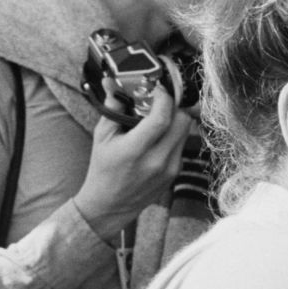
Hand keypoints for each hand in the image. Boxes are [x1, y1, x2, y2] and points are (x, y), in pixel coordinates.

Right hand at [73, 84, 191, 242]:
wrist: (110, 205)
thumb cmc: (103, 169)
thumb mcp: (102, 137)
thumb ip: (113, 109)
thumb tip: (114, 84)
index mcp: (135, 150)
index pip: (162, 118)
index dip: (164, 98)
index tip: (158, 89)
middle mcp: (157, 160)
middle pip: (183, 122)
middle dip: (175, 105)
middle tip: (162, 100)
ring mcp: (170, 168)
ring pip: (186, 132)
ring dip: (176, 119)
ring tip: (159, 116)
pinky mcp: (176, 173)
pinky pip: (182, 145)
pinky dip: (174, 135)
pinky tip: (159, 135)